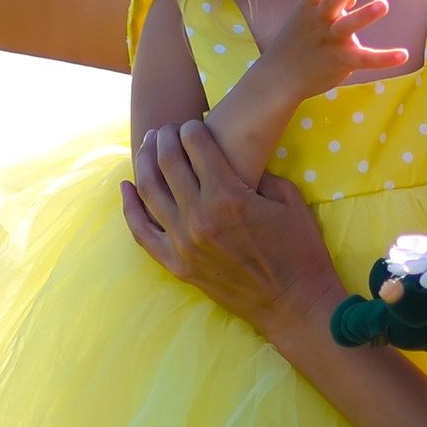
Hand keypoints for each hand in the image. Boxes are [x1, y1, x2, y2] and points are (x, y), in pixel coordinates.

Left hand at [124, 118, 343, 338]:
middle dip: (165, 138)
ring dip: (145, 162)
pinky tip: (126, 188)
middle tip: (166, 128)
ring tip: (148, 146)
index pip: (196, 146)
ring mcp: (183, 243)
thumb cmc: (299, 249)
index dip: (191, 128)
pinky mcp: (177, 265)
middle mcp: (199, 217)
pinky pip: (142, 232)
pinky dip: (130, 207)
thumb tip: (232, 155)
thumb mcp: (287, 199)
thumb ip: (258, 172)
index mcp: (228, 196)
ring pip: (149, 192)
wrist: (294, 304)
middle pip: (168, 163)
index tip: (192, 122)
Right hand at [253, 0, 411, 107]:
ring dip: (364, 15)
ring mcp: (328, 42)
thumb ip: (331, 4)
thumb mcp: (306, 17)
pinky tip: (403, 54)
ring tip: (384, 4)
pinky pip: (363, 59)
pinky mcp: (339, 62)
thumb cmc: (296, 42)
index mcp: (309, 7)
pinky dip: (383, 58)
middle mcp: (318, 21)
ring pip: (346, 27)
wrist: (277, 78)